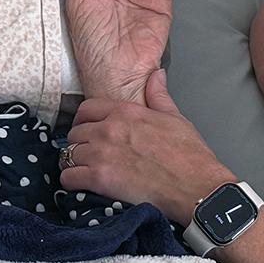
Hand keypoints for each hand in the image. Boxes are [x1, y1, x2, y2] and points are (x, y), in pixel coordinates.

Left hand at [60, 70, 232, 224]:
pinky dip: (71, 182)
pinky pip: (68, 178)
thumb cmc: (190, 157)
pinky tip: (82, 185)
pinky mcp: (99, 178)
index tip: (88, 131)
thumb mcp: (175, 118)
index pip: (86, 109)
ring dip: (74, 163)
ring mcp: (102, 153)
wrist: (196, 187)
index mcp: (126, 112)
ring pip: (68, 155)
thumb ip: (159, 95)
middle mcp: (109, 129)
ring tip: (83, 171)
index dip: (84, 121)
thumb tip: (156, 75)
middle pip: (74, 133)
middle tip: (87, 154)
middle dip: (79, 144)